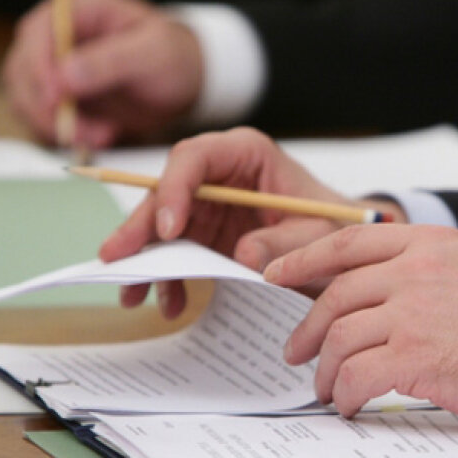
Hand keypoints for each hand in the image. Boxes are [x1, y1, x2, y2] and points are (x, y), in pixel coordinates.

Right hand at [3, 0, 202, 147]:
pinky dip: (65, 134)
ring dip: (56, 126)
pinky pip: (44, 120)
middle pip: (22, 69)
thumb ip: (110, 61)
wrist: (183, 84)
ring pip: (28, 100)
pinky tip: (101, 137)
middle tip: (81, 132)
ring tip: (102, 137)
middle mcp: (57, 35)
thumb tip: (64, 76)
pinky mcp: (60, 98)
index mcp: (79, 9)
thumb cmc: (173, 56)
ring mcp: (54, 68)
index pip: (37, 31)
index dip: (38, 66)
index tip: (56, 98)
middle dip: (45, 106)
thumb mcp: (152, 53)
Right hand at [100, 127, 406, 316]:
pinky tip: (169, 303)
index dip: (173, 189)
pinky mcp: (207, 234)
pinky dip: (170, 279)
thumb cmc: (336, 227)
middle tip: (114, 259)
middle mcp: (220, 174)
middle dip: (140, 227)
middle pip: (166, 192)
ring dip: (146, 260)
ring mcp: (209, 205)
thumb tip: (243, 256)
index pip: (194, 158)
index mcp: (247, 154)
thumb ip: (285, 240)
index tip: (168, 230)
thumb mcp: (321, 233)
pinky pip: (177, 253)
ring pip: (162, 225)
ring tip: (133, 294)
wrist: (343, 248)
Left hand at [264, 223, 457, 430]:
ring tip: (327, 388)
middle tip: (295, 351)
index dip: (303, 258)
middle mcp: (416, 270)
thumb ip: (423, 270)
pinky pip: (357, 374)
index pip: (347, 241)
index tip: (277, 274)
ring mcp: (415, 311)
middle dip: (305, 328)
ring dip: (325, 369)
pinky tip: (349, 405)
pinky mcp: (418, 356)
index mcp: (429, 243)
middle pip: (335, 294)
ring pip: (339, 337)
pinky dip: (344, 393)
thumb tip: (376, 296)